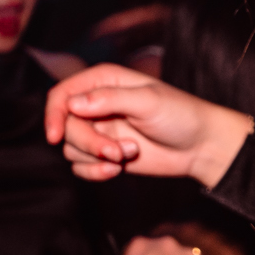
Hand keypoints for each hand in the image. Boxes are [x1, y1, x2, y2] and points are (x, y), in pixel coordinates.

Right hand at [43, 63, 253, 188]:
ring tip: (126, 155)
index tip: (55, 136)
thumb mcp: (147, 101)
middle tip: (116, 152)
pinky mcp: (105, 154)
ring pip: (71, 148)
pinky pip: (81, 166)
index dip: (53, 114)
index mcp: (104, 81)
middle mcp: (97, 105)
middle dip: (88, 143)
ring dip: (96, 158)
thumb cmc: (180, 115)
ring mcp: (100, 130)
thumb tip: (73, 104)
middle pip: (66, 126)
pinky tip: (117, 171)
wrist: (200, 146)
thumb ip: (110, 99)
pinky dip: (95, 172)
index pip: (62, 93)